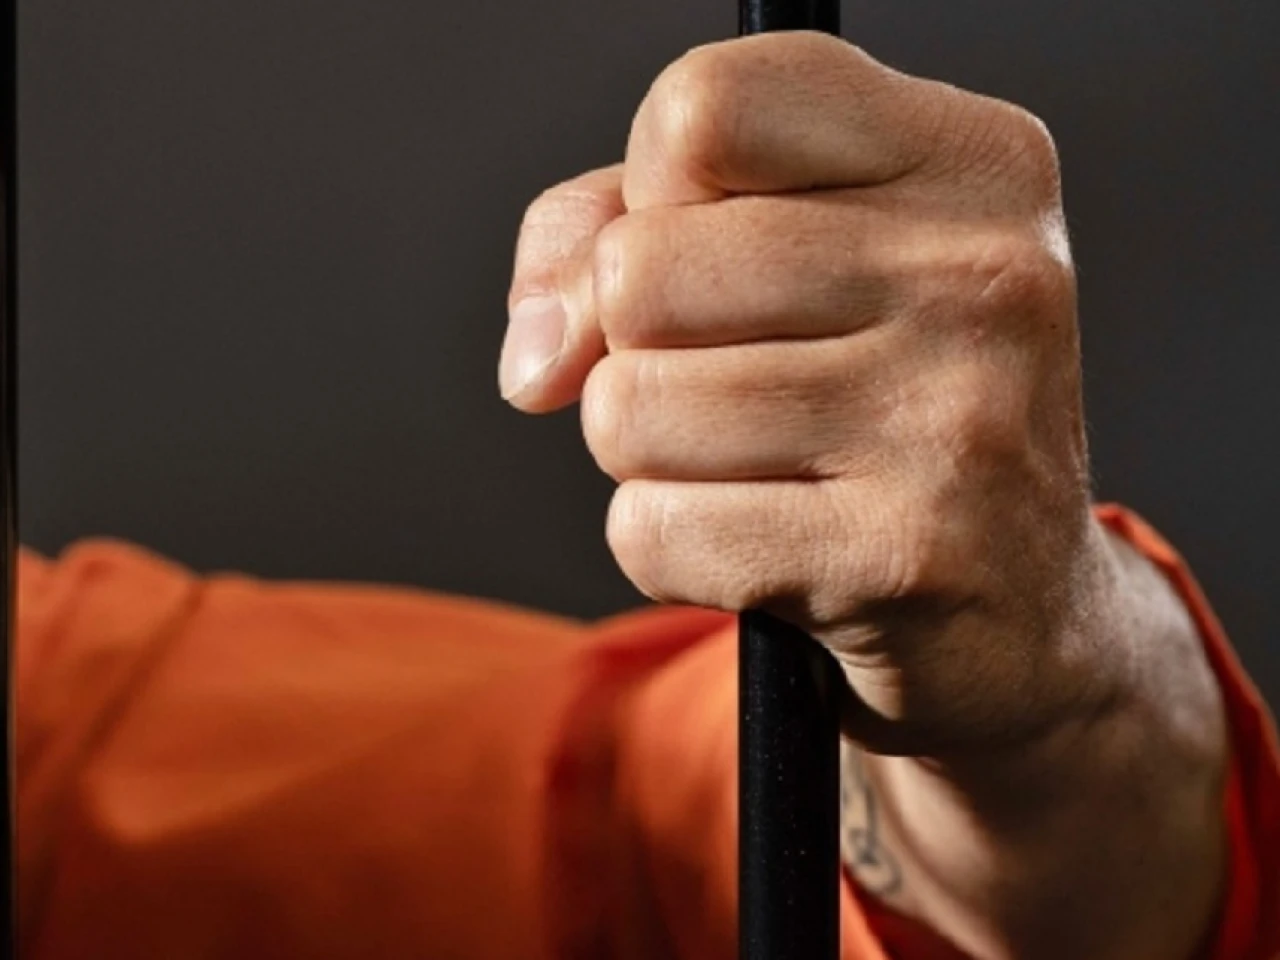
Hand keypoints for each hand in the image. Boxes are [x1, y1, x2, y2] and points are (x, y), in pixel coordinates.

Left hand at [501, 34, 1229, 958]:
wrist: (1017, 603)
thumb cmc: (880, 403)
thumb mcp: (781, 259)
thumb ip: (617, 232)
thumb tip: (537, 349)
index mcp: (972, 162)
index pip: (706, 108)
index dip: (650, 194)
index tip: (700, 249)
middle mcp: (986, 275)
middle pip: (637, 271)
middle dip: (638, 348)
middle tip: (738, 387)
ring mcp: (953, 419)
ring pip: (625, 408)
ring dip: (647, 456)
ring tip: (756, 468)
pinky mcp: (903, 556)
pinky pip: (651, 532)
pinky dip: (671, 548)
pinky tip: (769, 546)